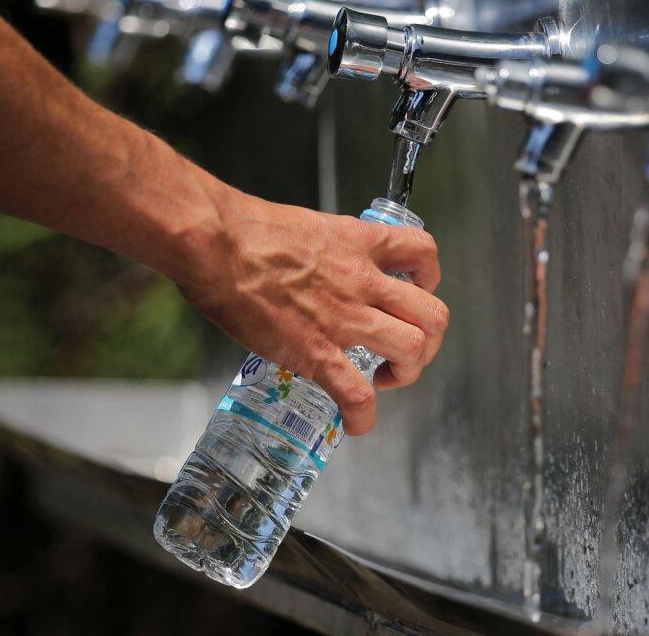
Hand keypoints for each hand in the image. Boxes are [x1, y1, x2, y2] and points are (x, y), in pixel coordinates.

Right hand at [175, 187, 448, 434]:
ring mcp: (344, 318)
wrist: (215, 243)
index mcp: (361, 244)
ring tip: (385, 379)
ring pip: (412, 351)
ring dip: (407, 373)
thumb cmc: (247, 229)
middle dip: (429, 340)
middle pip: (433, 315)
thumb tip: (324, 270)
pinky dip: (363, 416)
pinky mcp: (316, 352)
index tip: (416, 292)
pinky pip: (358, 394)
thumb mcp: (309, 226)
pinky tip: (354, 422)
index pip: (424, 253)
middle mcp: (363, 281)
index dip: (429, 278)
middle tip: (405, 350)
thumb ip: (329, 250)